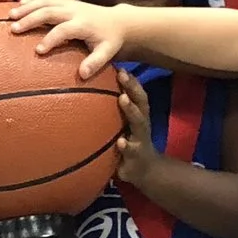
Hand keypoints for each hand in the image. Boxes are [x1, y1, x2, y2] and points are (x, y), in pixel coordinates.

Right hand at [12, 0, 120, 80]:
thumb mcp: (108, 52)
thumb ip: (96, 62)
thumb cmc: (111, 40)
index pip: (65, 30)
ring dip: (27, 6)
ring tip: (9, 15)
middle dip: (31, 19)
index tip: (38, 51)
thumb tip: (83, 74)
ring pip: (45, 0)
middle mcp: (74, 10)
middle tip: (14, 29)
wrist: (118, 21)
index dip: (51, 39)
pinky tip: (19, 0)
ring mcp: (69, 3)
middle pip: (49, 11)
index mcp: (84, 24)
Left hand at [113, 69, 158, 189]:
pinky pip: (131, 151)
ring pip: (139, 123)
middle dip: (132, 88)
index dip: (131, 81)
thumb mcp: (124, 127)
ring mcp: (140, 140)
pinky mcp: (136, 158)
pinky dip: (127, 146)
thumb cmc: (130, 143)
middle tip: (122, 75)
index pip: (136, 94)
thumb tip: (92, 92)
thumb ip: (113, 112)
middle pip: (140, 103)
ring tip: (122, 99)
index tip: (120, 66)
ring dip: (131, 110)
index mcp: (138, 116)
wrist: (145, 171)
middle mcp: (141, 125)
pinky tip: (121, 142)